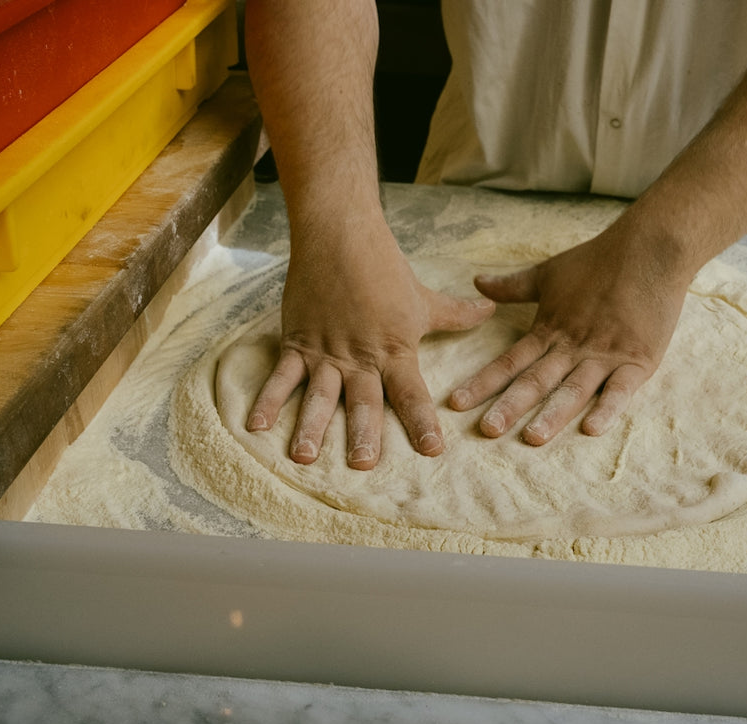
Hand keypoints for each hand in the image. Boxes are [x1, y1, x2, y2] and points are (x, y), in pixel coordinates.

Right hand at [246, 220, 493, 469]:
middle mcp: (360, 358)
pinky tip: (255, 426)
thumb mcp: (424, 298)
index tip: (432, 450)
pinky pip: (282, 375)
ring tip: (304, 456)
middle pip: (363, 401)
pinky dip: (268, 399)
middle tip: (362, 464)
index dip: (422, 422)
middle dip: (363, 434)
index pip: (411, 393)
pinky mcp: (297, 342)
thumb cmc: (384, 268)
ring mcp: (326, 352)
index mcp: (394, 351)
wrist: (340, 236)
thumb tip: (491, 310)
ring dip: (311, 426)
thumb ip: (456, 314)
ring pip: (319, 395)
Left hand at [448, 217, 689, 444]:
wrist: (650, 249)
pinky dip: (607, 409)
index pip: (509, 361)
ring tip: (532, 438)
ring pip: (573, 389)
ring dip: (552, 414)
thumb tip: (477, 282)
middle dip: (510, 406)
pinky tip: (592, 429)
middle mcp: (572, 347)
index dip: (482, 383)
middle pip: (536, 381)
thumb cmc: (598, 260)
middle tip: (487, 430)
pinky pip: (620, 389)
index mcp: (549, 330)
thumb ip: (513, 286)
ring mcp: (604, 355)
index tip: (456, 403)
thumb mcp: (549, 273)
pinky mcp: (637, 360)